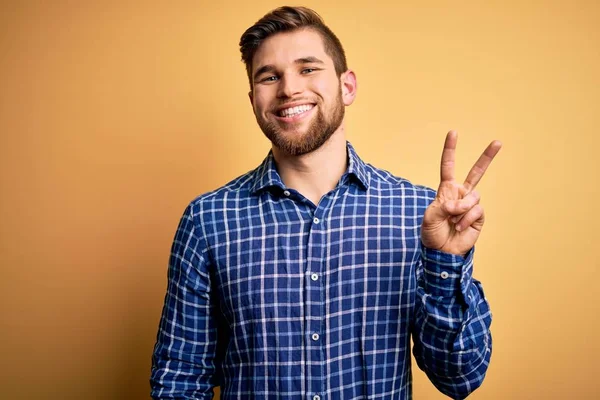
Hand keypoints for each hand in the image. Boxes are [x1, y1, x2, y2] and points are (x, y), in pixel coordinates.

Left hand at [421, 131, 501, 255]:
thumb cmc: (432, 233)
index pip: (448, 167)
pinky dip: (467, 219)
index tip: (453, 132)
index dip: (450, 150)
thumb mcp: (430, 217)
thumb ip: (442, 207)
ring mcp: (471, 205)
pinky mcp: (479, 216)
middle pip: (476, 172)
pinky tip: (460, 227)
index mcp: (446, 190)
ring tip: (453, 221)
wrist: (442, 252)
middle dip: (487, 157)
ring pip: (473, 196)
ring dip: (461, 210)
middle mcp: (461, 194)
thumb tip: (459, 204)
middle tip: (498, 142)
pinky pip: (477, 210)